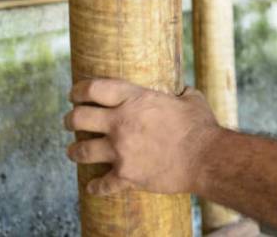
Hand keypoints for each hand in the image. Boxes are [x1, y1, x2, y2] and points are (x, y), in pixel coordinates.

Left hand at [63, 78, 220, 196]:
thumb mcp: (192, 99)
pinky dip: (96, 187)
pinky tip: (93, 187)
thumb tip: (182, 90)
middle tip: (70, 122)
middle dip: (71, 120)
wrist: (206, 158)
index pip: (94, 88)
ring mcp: (121, 151)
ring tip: (74, 151)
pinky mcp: (126, 175)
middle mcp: (121, 123)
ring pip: (81, 151)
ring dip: (75, 151)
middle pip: (79, 118)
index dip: (79, 90)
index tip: (74, 94)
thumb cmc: (201, 126)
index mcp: (136, 100)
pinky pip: (102, 184)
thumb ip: (181, 93)